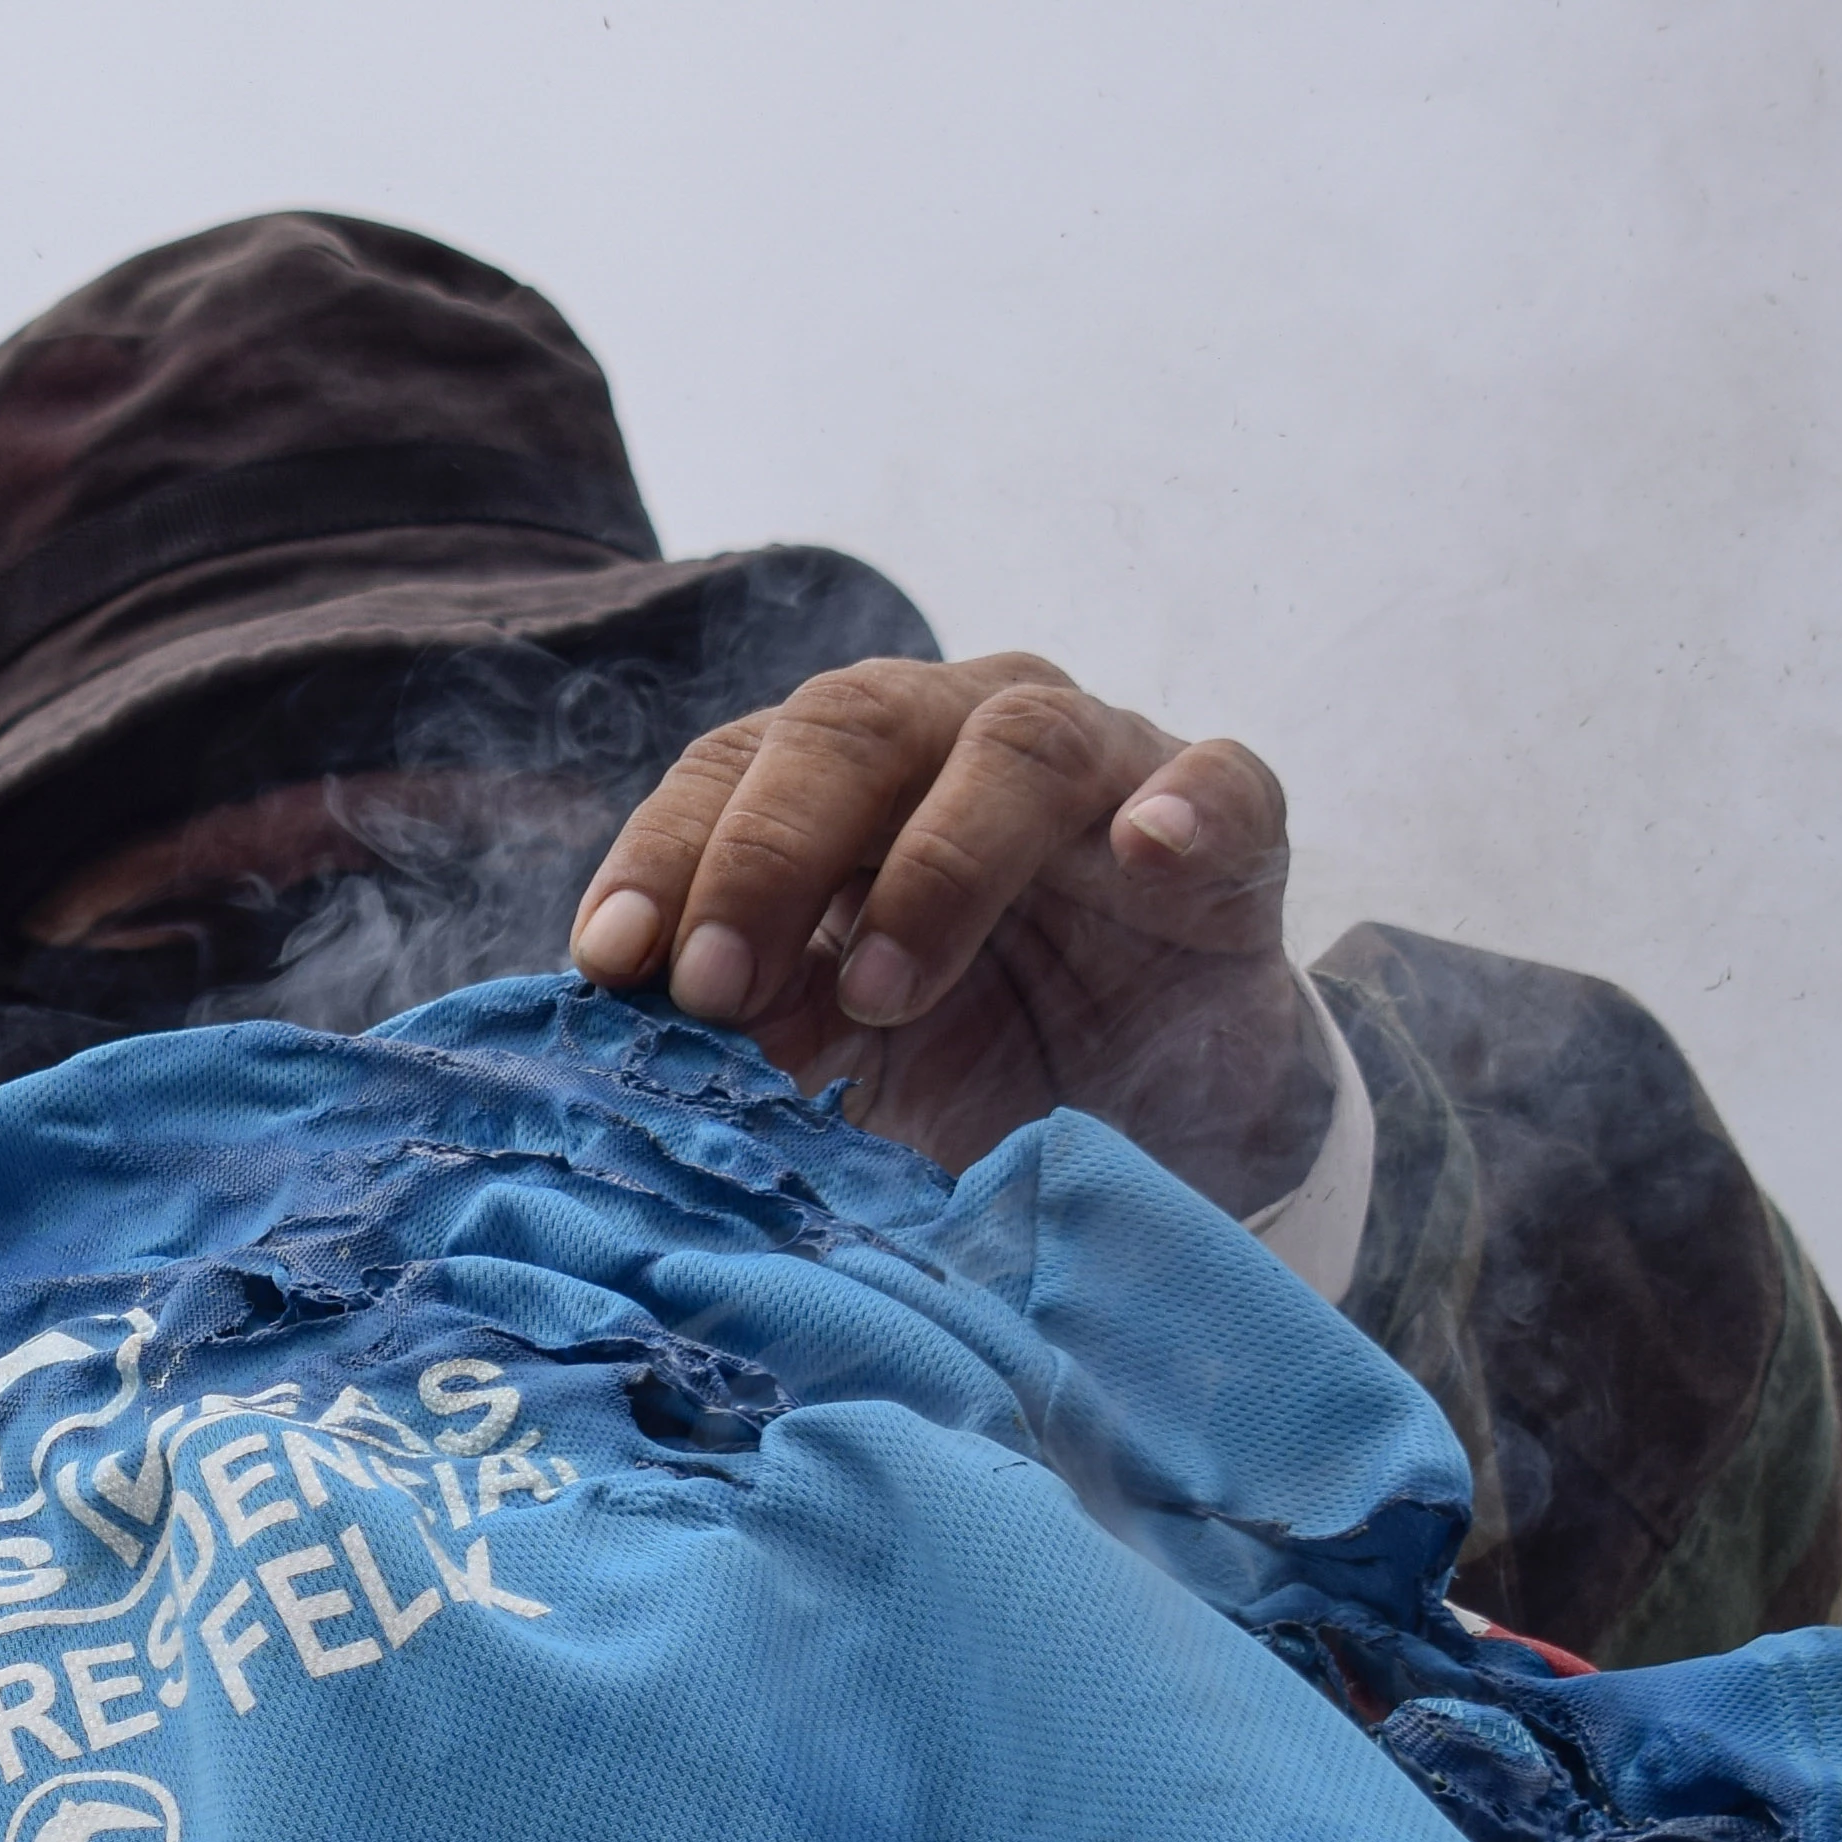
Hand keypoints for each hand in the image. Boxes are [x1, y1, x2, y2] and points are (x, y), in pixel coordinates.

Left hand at [561, 653, 1328, 1207]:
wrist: (1156, 1118)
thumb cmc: (969, 1060)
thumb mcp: (835, 1058)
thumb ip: (751, 1031)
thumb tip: (632, 1051)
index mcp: (845, 776)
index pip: (732, 768)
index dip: (665, 855)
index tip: (608, 963)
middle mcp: (962, 739)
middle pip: (854, 724)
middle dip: (768, 854)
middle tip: (715, 987)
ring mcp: (1105, 769)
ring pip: (1017, 745)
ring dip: (936, 864)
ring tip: (881, 990)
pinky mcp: (1234, 832)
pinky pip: (1217, 784)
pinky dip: (1183, 808)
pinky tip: (1146, 851)